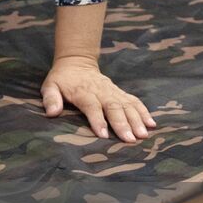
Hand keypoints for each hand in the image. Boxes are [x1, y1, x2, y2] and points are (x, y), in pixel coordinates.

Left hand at [40, 57, 155, 142]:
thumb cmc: (62, 79)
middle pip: (113, 107)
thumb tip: (51, 112)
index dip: (97, 120)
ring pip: (127, 105)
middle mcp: (101, 92)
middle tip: (130, 139)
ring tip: (143, 134)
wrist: (77, 63)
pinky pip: (134, 101)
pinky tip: (152, 124)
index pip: (92, 107)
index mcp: (83, 92)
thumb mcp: (50, 86)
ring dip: (136, 119)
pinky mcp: (120, 93)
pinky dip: (144, 111)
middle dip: (122, 123)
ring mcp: (113, 92)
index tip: (104, 135)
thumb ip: (51, 98)